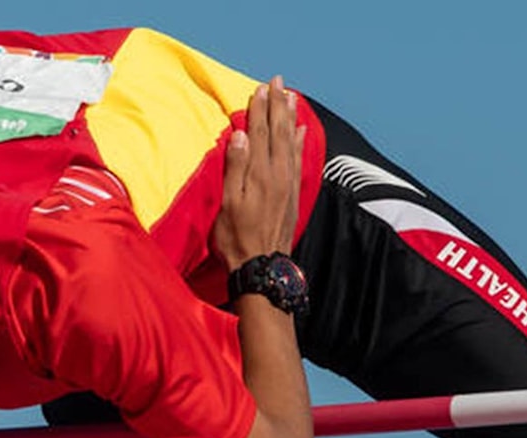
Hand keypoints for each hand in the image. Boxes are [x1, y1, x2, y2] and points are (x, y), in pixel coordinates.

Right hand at [213, 77, 306, 269]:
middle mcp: (277, 174)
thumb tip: (241, 134)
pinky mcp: (293, 193)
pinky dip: (298, 141)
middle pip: (278, 131)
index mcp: (258, 173)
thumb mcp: (227, 203)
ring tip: (291, 97)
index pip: (259, 132)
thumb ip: (235, 167)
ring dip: (289, 117)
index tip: (260, 87)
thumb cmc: (237, 237)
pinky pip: (298, 159)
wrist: (262, 266)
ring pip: (290, 141)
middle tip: (278, 82)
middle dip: (277, 105)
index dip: (260, 108)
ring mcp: (288, 183)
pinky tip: (299, 131)